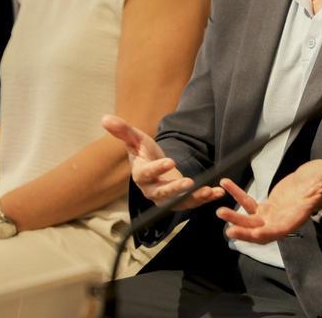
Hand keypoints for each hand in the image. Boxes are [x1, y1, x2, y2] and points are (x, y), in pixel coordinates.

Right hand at [102, 114, 222, 208]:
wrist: (154, 167)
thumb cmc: (144, 152)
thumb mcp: (135, 139)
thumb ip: (122, 130)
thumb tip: (104, 118)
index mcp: (140, 174)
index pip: (147, 174)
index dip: (157, 169)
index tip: (171, 161)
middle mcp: (151, 190)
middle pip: (162, 193)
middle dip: (175, 189)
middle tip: (189, 182)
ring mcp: (165, 198)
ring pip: (177, 202)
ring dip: (193, 198)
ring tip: (207, 191)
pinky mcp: (178, 202)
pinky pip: (191, 203)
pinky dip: (204, 199)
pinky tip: (217, 192)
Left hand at [216, 160, 321, 243]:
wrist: (319, 180)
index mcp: (296, 216)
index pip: (279, 230)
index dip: (264, 233)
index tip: (250, 233)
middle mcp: (282, 220)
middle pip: (260, 231)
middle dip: (243, 230)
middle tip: (227, 225)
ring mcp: (273, 214)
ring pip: (251, 221)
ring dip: (235, 217)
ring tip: (220, 210)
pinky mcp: (267, 206)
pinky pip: (249, 204)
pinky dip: (237, 195)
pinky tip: (226, 184)